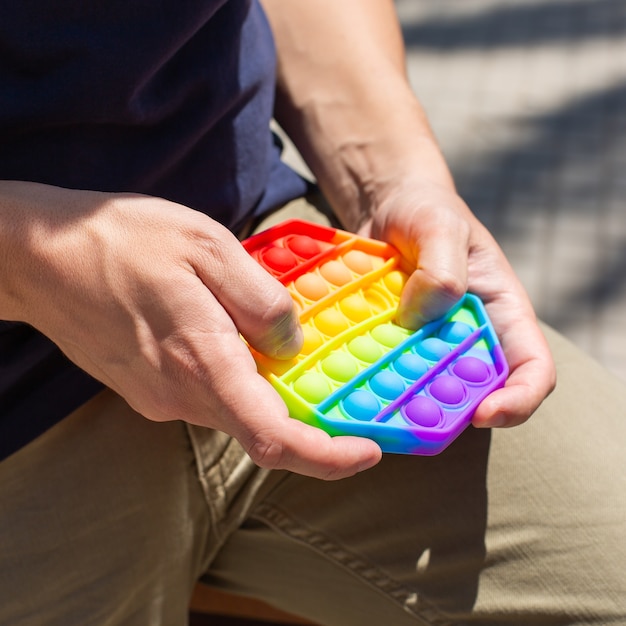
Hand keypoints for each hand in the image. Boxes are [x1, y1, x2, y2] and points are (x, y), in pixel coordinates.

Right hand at [1, 182, 381, 478]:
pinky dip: (238, 379)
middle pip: (261, 429)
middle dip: (308, 420)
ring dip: (270, 391)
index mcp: (202, 361)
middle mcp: (180, 395)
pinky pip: (209, 394)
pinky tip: (236, 338)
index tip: (365, 452)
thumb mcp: (208, 247)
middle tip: (341, 388)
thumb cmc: (122, 240)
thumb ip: (261, 301)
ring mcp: (160, 397)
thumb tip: (293, 345)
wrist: (38, 256)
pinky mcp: (148, 389)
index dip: (327, 457)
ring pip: (235, 409)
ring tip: (282, 346)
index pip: (273, 437)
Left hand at [362, 179, 555, 428]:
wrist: (387, 210)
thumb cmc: (427, 212)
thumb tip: (419, 318)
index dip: (519, 400)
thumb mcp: (440, 226)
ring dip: (403, 403)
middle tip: (415, 415)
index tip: (485, 413)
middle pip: (475, 394)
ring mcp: (430, 346)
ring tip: (374, 402)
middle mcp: (470, 339)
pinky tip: (344, 376)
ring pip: (426, 392)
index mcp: (502, 314)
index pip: (533, 370)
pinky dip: (370, 380)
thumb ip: (441, 269)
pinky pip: (386, 372)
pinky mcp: (395, 346)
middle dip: (449, 413)